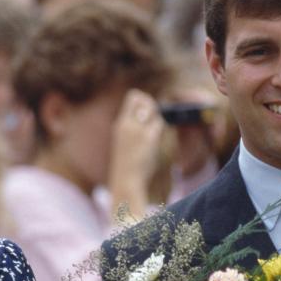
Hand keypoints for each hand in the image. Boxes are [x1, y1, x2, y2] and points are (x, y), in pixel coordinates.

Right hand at [108, 89, 165, 215]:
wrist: (125, 182)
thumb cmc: (127, 168)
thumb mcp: (126, 145)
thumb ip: (135, 131)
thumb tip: (154, 120)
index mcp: (120, 125)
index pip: (132, 98)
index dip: (144, 101)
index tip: (148, 114)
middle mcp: (126, 123)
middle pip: (142, 97)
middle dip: (151, 104)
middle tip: (154, 120)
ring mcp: (136, 129)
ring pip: (152, 109)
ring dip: (156, 118)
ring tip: (153, 135)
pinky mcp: (147, 137)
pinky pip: (158, 123)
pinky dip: (160, 129)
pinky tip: (155, 142)